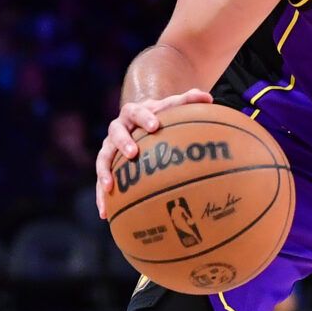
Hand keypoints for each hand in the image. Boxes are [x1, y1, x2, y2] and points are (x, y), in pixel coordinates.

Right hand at [95, 89, 213, 217]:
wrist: (140, 119)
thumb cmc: (161, 115)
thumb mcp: (173, 106)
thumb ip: (189, 100)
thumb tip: (208, 97)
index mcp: (133, 112)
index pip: (137, 112)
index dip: (145, 117)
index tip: (155, 126)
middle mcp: (118, 127)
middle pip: (116, 132)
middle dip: (123, 142)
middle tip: (133, 154)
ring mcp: (110, 146)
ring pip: (103, 157)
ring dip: (104, 172)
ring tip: (109, 188)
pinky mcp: (107, 163)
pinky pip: (102, 179)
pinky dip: (102, 196)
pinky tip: (105, 213)